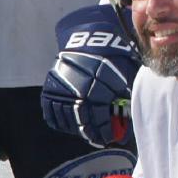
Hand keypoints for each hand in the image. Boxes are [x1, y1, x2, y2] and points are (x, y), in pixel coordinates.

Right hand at [43, 4, 137, 146]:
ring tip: (85, 130)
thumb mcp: (127, 76)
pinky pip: (50, 110)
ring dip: (76, 128)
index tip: (112, 138)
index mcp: (97, 93)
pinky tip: (67, 123)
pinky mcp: (51, 86)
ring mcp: (62, 90)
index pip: (100, 123)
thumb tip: (127, 121)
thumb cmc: (113, 58)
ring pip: (65, 120)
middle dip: (92, 134)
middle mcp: (77, 93)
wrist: (92, 38)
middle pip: (82, 124)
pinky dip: (57, 120)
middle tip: (99, 138)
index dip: (107, 134)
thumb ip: (127, 99)